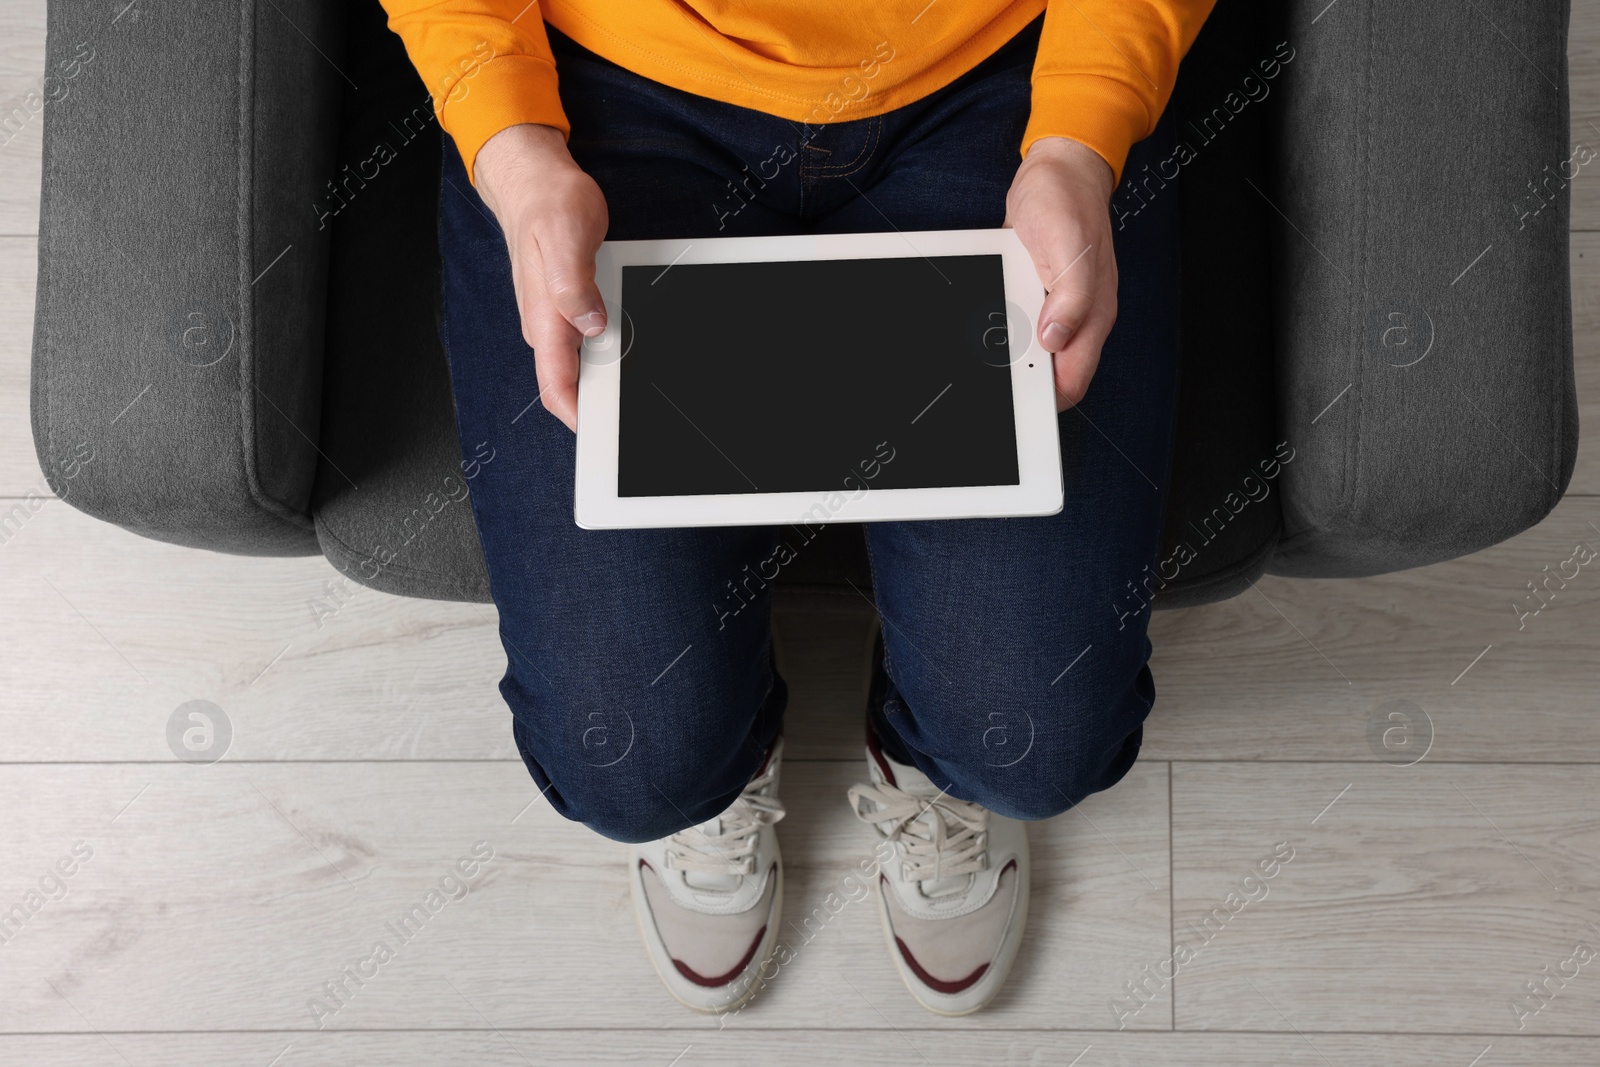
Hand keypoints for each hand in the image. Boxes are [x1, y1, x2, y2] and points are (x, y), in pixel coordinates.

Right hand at [474, 123, 609, 432]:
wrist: (531, 179)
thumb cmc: (547, 203)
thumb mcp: (566, 237)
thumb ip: (573, 285)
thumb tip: (589, 325)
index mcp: (544, 318)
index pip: (555, 386)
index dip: (577, 417)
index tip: (602, 435)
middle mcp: (547, 324)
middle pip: (569, 383)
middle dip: (599, 404)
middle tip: (636, 414)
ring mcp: (556, 316)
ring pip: (580, 364)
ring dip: (605, 379)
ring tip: (640, 389)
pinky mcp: (568, 304)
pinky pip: (586, 340)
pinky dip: (607, 352)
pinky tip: (629, 350)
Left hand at [1003, 136, 1117, 410]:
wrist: (1058, 170)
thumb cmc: (1066, 202)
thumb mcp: (1068, 246)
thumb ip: (1071, 297)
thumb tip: (1057, 340)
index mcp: (1092, 316)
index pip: (1071, 381)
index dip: (1046, 401)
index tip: (1014, 406)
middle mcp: (1077, 319)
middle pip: (1050, 374)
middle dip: (1022, 382)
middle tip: (986, 384)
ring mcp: (1057, 309)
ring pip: (1032, 353)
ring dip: (1008, 358)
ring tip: (979, 358)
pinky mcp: (1038, 296)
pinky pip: (1020, 326)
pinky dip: (1003, 331)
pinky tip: (983, 327)